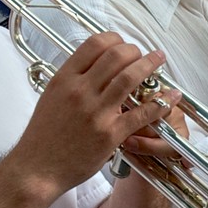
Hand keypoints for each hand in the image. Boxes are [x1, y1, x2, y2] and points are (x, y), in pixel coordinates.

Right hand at [13, 33, 173, 194]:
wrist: (37, 168)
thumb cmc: (43, 136)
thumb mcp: (51, 97)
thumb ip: (72, 80)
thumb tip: (93, 65)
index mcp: (64, 79)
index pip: (95, 45)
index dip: (115, 39)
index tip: (124, 44)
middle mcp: (80, 91)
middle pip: (116, 56)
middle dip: (136, 51)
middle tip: (144, 54)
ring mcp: (95, 112)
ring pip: (130, 78)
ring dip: (149, 66)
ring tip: (159, 61)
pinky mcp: (109, 134)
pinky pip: (141, 113)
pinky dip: (160, 103)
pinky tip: (170, 97)